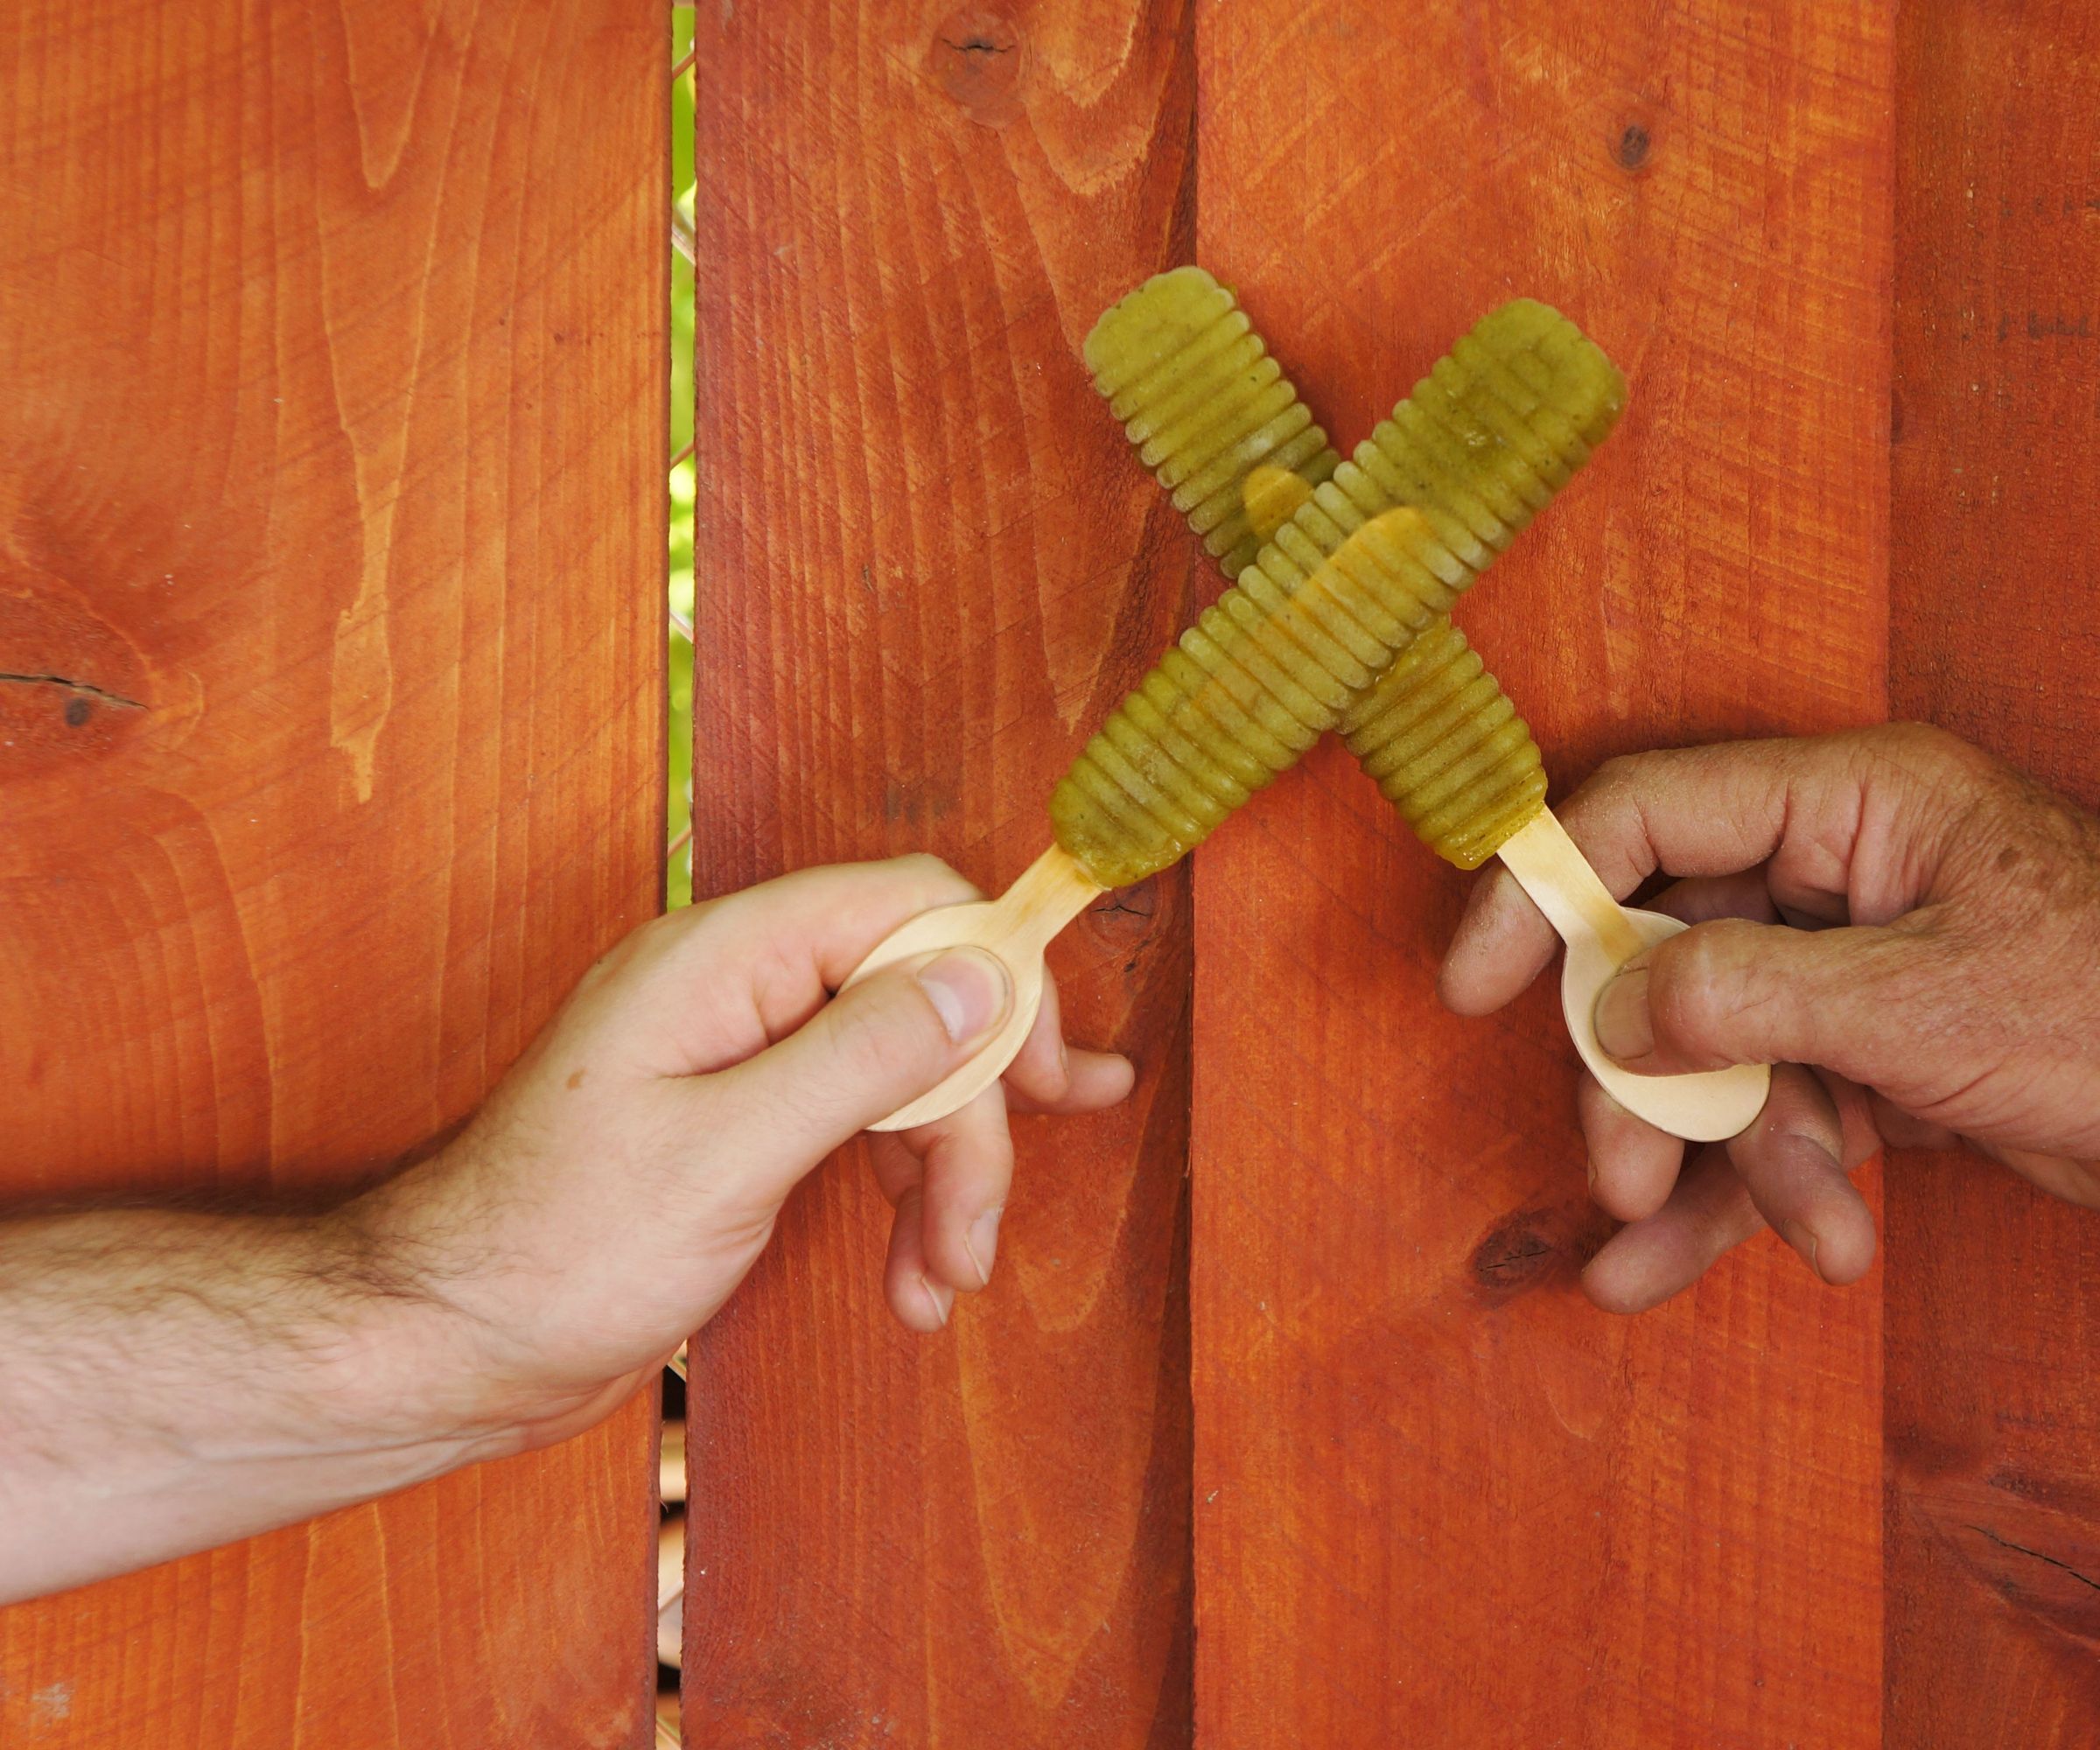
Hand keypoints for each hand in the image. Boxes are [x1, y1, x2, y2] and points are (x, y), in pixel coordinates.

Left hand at [355, 855, 1132, 1448]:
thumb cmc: (558, 1251)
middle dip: (968, 1120)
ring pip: (901, 1075)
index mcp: (724, 959)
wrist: (450, 1347)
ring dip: (943, 1176)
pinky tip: (914, 1274)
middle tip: (980, 1228)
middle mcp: (739, 990)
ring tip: (942, 1278)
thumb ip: (863, 1057)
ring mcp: (743, 1059)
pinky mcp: (746, 1127)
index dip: (995, 978)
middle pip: (918, 1002)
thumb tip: (982, 978)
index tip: (1047, 1079)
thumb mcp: (728, 1155)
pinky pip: (861, 1129)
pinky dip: (900, 1198)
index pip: (905, 905)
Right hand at [1440, 724, 2099, 1312]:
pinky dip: (1749, 1189)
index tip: (1471, 988)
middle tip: (1621, 1171)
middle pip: (1665, 955)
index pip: (1644, 816)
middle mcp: (1837, 873)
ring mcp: (1851, 969)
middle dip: (1646, 1080)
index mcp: (1851, 804)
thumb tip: (1613, 1008)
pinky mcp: (1876, 1057)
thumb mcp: (1927, 1003)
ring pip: (1717, 1053)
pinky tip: (1688, 1267)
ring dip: (1732, 1160)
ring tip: (1777, 1240)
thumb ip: (1751, 993)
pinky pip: (1775, 1112)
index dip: (1541, 891)